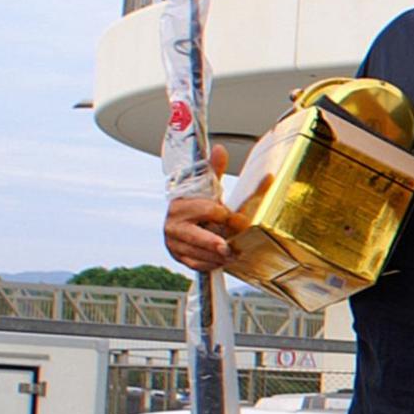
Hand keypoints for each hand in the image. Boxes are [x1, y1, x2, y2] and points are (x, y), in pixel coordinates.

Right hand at [164, 144, 240, 269]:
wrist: (184, 223)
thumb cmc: (199, 206)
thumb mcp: (208, 188)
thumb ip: (214, 170)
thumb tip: (220, 149)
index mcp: (180, 205)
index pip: (209, 210)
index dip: (228, 216)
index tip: (240, 222)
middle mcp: (173, 224)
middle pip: (197, 236)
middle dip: (214, 243)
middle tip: (228, 248)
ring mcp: (174, 242)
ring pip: (199, 253)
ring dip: (218, 256)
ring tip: (232, 254)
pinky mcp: (178, 257)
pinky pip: (196, 265)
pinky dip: (211, 264)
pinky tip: (221, 261)